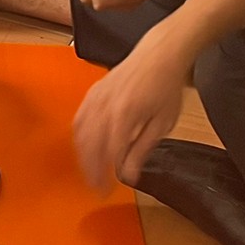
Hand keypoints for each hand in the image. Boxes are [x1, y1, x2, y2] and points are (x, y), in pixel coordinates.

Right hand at [72, 28, 193, 187]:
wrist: (159, 53)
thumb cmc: (165, 86)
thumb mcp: (162, 122)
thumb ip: (142, 149)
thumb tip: (129, 175)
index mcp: (124, 115)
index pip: (111, 153)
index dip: (107, 175)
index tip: (107, 191)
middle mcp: (105, 106)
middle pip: (90, 145)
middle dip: (91, 170)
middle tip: (95, 188)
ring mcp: (95, 98)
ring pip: (80, 134)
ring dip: (82, 156)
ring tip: (89, 172)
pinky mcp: (92, 93)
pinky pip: (79, 120)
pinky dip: (79, 138)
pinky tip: (83, 148)